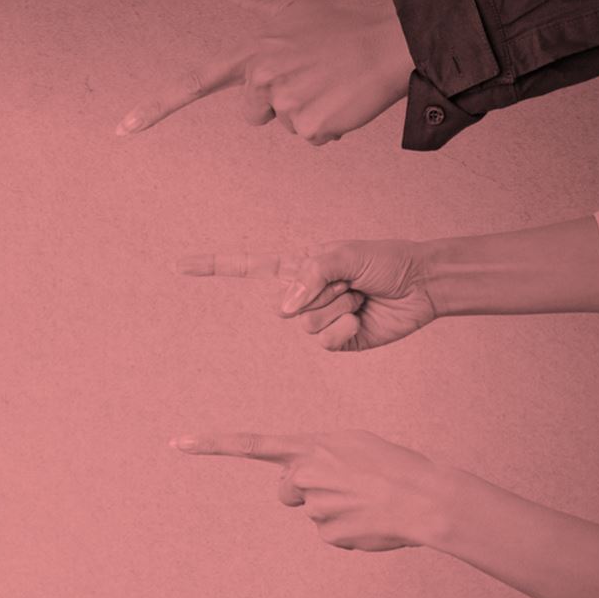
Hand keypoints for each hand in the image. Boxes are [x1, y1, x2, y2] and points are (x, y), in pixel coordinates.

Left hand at [118, 0, 410, 142]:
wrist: (387, 45)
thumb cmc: (336, 28)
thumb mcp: (288, 6)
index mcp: (250, 53)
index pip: (193, 82)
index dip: (155, 107)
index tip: (122, 130)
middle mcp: (261, 78)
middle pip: (251, 114)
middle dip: (278, 104)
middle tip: (310, 77)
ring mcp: (286, 104)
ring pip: (285, 126)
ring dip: (308, 113)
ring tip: (329, 85)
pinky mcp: (311, 127)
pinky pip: (312, 139)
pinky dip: (329, 127)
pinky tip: (342, 100)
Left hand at [171, 429, 452, 550]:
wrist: (426, 498)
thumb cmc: (396, 466)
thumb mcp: (354, 444)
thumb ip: (319, 454)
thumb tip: (298, 482)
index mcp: (310, 445)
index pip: (250, 443)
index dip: (211, 444)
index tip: (176, 443)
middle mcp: (304, 473)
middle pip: (286, 491)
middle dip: (306, 492)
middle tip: (347, 487)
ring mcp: (314, 507)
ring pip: (313, 513)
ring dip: (336, 511)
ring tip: (370, 503)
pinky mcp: (327, 535)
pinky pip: (329, 536)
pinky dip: (348, 532)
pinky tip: (371, 522)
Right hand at [175, 240, 439, 350]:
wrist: (421, 285)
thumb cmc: (385, 260)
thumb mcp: (344, 254)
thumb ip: (309, 275)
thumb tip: (283, 310)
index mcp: (299, 266)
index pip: (246, 267)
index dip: (212, 266)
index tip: (177, 266)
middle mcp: (303, 294)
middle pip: (285, 306)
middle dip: (321, 293)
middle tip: (350, 282)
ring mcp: (318, 320)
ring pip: (307, 327)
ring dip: (339, 311)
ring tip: (360, 298)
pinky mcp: (337, 343)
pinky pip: (326, 344)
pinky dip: (345, 332)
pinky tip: (362, 320)